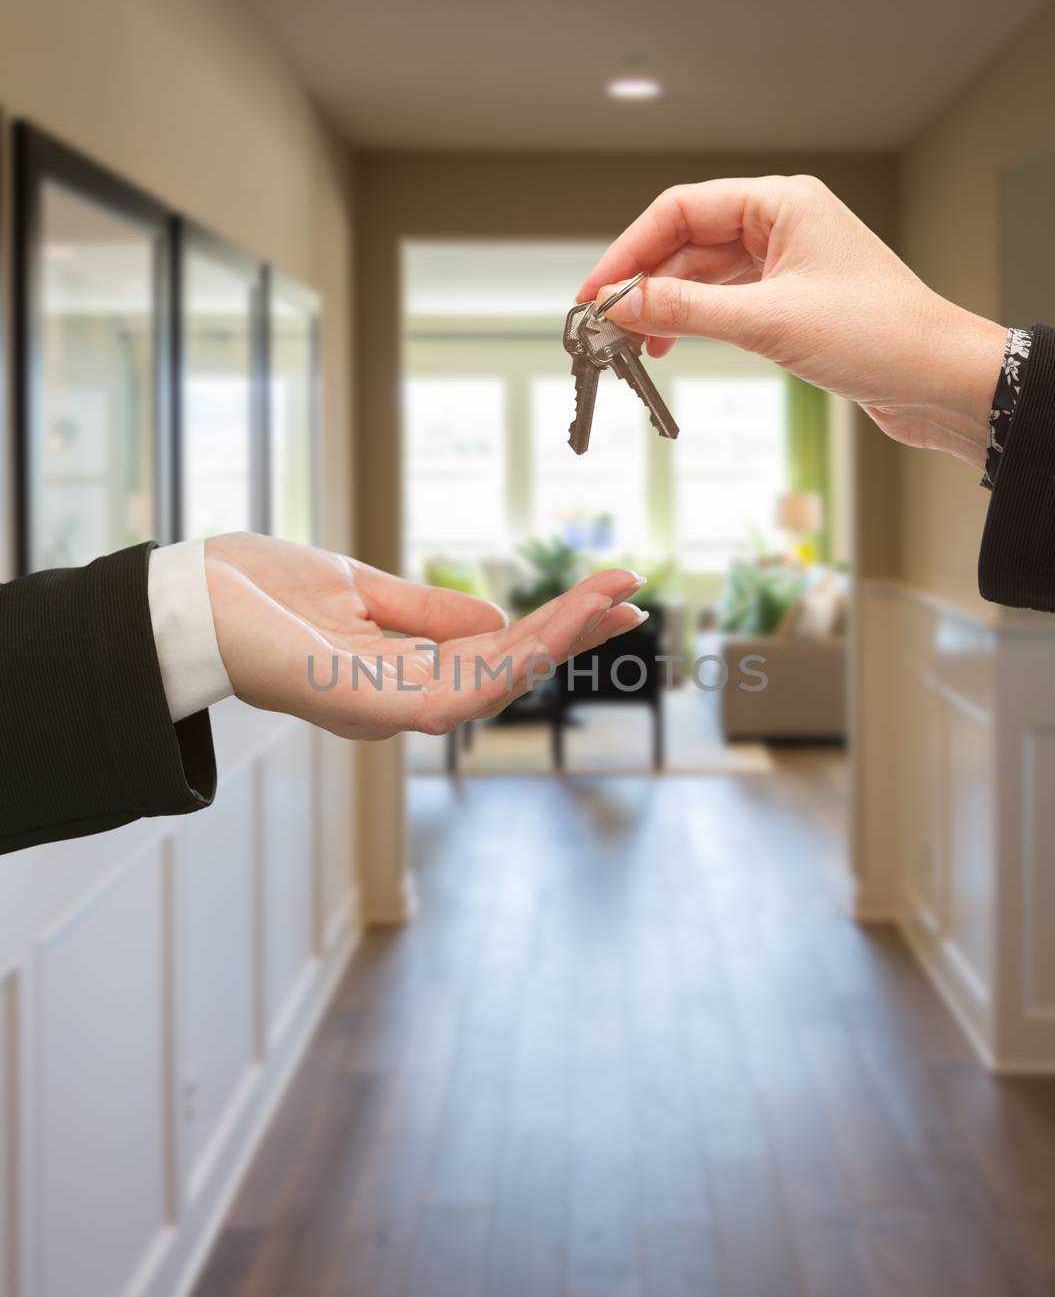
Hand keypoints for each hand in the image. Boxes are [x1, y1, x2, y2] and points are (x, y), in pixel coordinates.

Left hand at [204, 533, 645, 739]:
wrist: (181, 595)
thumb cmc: (254, 592)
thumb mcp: (356, 588)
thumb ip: (424, 611)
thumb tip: (493, 620)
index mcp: (397, 672)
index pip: (492, 655)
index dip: (551, 628)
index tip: (608, 594)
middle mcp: (396, 700)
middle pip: (504, 675)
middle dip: (570, 636)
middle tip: (632, 595)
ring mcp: (382, 708)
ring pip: (492, 687)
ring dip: (555, 644)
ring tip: (609, 602)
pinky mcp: (365, 706)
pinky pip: (455, 694)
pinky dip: (511, 662)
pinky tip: (550, 631)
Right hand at [578, 175, 1006, 467]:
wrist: (938, 380)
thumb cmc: (878, 335)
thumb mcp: (767, 321)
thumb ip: (686, 311)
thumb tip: (623, 303)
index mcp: (781, 202)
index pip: (682, 209)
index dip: (631, 249)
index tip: (597, 290)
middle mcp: (783, 224)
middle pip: (688, 241)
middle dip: (644, 280)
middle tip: (604, 322)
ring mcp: (787, 263)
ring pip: (704, 275)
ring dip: (666, 306)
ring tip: (632, 343)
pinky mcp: (792, 302)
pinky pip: (726, 302)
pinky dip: (694, 322)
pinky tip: (670, 345)